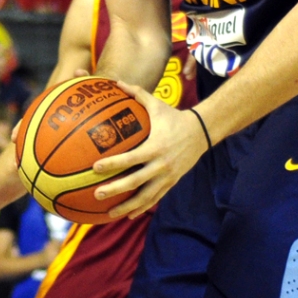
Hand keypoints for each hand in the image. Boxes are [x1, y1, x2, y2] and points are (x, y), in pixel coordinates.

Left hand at [91, 87, 209, 220]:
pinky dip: (141, 207)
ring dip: (127, 206)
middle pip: (135, 182)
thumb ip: (136, 94)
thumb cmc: (174, 117)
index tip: (95, 168)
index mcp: (155, 147)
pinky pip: (154, 198)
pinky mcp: (171, 183)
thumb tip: (116, 82)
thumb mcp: (157, 105)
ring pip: (145, 196)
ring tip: (109, 215)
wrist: (202, 132)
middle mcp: (161, 165)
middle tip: (96, 194)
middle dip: (115, 190)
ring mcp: (167, 176)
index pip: (131, 158)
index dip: (113, 164)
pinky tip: (127, 215)